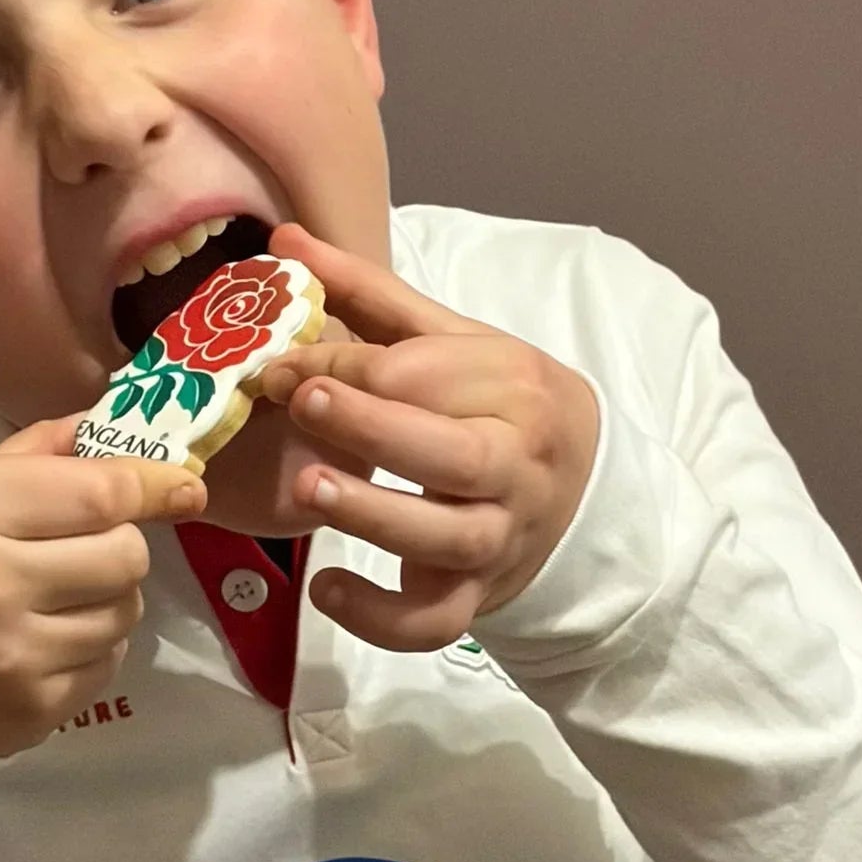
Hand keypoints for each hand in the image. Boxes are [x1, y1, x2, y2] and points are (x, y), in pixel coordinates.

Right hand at [0, 417, 205, 757]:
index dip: (153, 486)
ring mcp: (12, 657)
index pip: (100, 492)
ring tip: (56, 599)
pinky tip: (44, 641)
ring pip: (125, 613)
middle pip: (126, 555)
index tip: (183, 487)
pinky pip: (106, 665)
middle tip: (78, 550)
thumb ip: (38, 455)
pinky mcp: (30, 711)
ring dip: (106, 599)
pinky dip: (90, 648)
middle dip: (117, 545)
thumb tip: (117, 426)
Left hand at [259, 223, 599, 651]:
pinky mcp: (478, 599)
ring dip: (375, 515)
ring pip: (445, 537)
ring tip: (307, 487)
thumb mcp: (452, 342)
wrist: (585, 499)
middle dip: (372, 425)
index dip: (342, 368)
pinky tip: (327, 587)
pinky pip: (434, 622)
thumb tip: (287, 240)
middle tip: (301, 402)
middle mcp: (516, 463)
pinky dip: (381, 617)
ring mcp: (501, 537)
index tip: (276, 365)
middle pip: (449, 452)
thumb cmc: (498, 407)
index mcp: (512, 385)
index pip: (421, 375)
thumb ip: (368, 295)